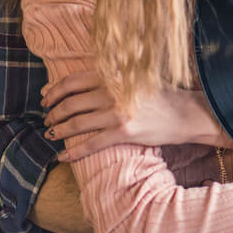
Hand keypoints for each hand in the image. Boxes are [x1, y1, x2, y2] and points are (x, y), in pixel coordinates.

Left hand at [41, 71, 231, 160]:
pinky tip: (62, 156)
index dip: (55, 91)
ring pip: (77, 124)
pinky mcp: (124, 133)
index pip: (73, 81)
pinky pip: (91, 144)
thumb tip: (81, 79)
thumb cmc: (161, 95)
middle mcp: (113, 92)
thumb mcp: (136, 76)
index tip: (46, 99)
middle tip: (47, 119)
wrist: (186, 113)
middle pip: (71, 103)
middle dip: (53, 113)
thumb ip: (111, 75)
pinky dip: (73, 151)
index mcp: (113, 76)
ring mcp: (118, 113)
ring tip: (51, 135)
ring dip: (59, 130)